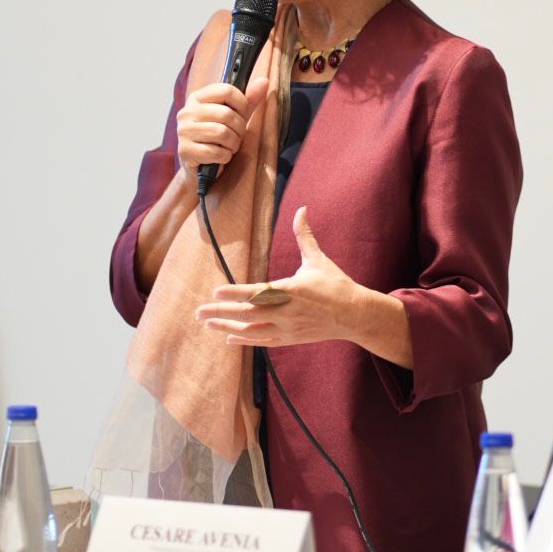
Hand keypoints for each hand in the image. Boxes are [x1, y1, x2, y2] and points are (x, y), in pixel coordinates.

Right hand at [175, 72, 270, 176]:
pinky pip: (215, 152)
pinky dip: (224, 157)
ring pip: (221, 133)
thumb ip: (249, 100)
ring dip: (233, 144)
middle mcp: (187, 112)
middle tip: (237, 136)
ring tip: (229, 146)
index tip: (242, 115)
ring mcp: (183, 131)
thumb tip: (264, 82)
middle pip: (226, 114)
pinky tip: (220, 157)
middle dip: (239, 129)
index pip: (226, 90)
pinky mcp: (184, 150)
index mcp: (197, 98)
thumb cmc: (218, 139)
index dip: (242, 104)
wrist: (200, 167)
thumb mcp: (235, 117)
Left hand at [196, 207, 369, 348]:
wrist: (354, 315)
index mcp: (291, 290)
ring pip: (252, 330)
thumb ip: (304, 236)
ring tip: (207, 324)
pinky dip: (246, 340)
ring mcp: (288, 328)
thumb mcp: (318, 259)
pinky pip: (263, 341)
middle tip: (199, 312)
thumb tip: (301, 209)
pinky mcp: (290, 339)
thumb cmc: (335, 284)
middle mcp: (286, 312)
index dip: (235, 293)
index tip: (215, 292)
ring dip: (228, 328)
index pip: (257, 292)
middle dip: (222, 313)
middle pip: (248, 314)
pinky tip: (229, 338)